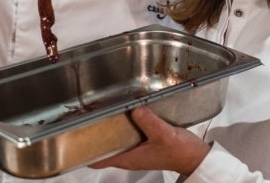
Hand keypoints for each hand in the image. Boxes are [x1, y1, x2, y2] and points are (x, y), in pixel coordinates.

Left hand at [90, 106, 210, 175]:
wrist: (196, 157)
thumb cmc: (181, 153)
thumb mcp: (165, 136)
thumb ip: (150, 122)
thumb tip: (136, 110)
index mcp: (129, 158)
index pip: (98, 159)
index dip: (84, 151)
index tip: (74, 137)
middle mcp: (129, 155)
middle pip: (104, 146)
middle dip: (94, 133)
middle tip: (86, 116)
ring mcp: (136, 149)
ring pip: (115, 138)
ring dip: (109, 126)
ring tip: (101, 109)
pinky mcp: (145, 142)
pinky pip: (129, 132)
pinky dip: (124, 122)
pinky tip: (127, 110)